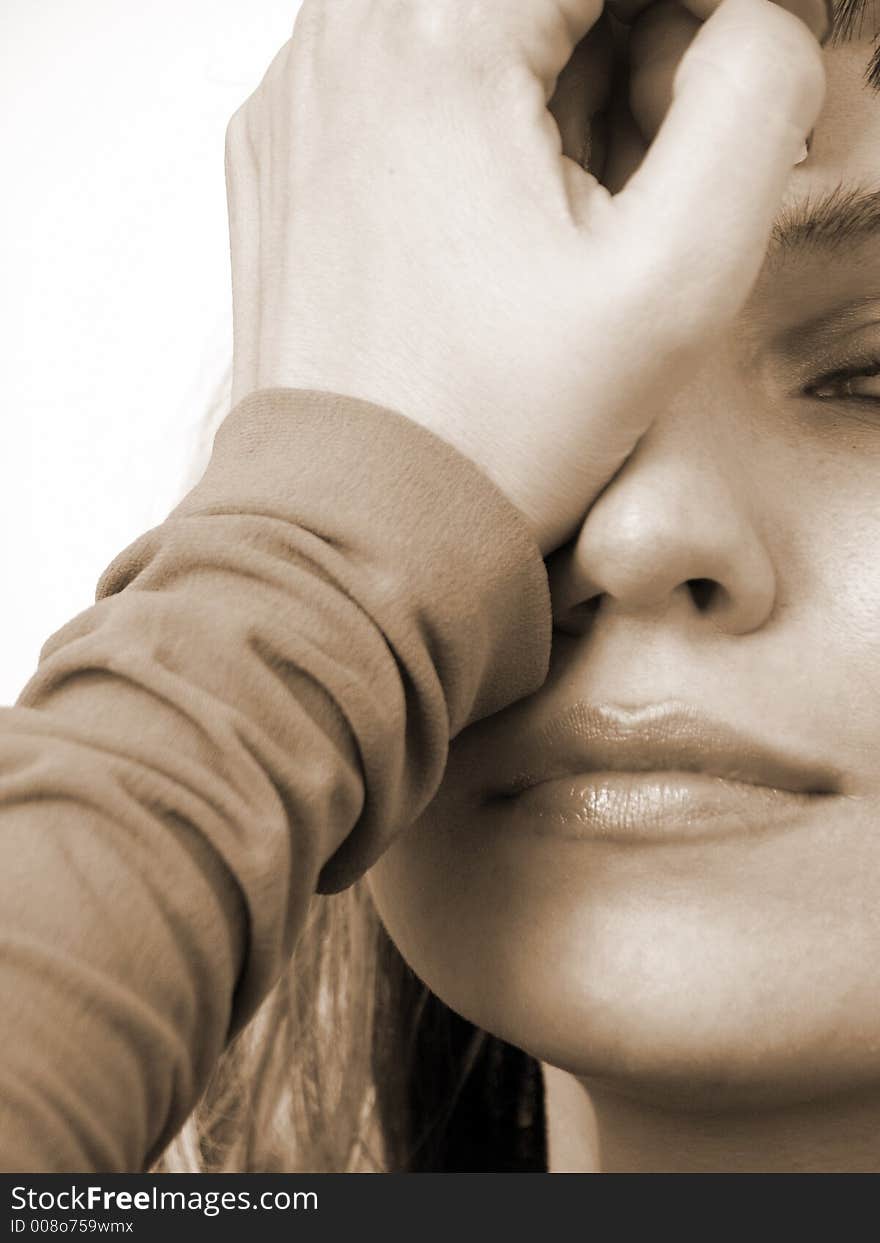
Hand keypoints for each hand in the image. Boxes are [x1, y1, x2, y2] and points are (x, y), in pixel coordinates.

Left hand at [224, 0, 824, 554]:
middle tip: (648, 150)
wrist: (356, 531)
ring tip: (574, 196)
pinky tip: (494, 215)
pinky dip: (464, 113)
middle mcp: (341, 42)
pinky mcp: (278, 156)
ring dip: (543, 76)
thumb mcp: (674, 281)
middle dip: (615, 43)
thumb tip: (752, 26)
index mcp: (436, 37)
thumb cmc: (494, 432)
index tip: (706, 87)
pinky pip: (391, 77)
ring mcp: (296, 99)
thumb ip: (750, 103)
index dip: (685, 16)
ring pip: (459, 16)